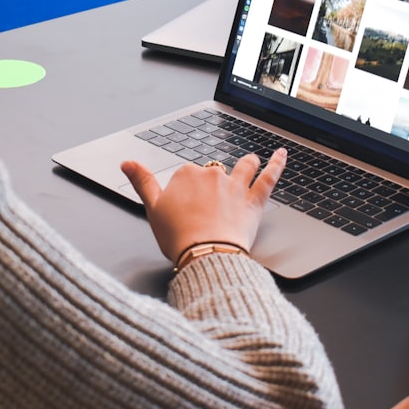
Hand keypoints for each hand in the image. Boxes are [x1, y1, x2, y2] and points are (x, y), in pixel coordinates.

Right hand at [120, 148, 285, 263]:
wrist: (205, 254)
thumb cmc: (178, 236)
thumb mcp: (151, 209)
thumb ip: (141, 182)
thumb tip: (127, 163)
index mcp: (186, 174)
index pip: (187, 175)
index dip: (186, 190)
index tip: (184, 206)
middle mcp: (212, 175)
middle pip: (213, 173)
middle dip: (214, 183)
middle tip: (210, 204)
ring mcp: (235, 186)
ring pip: (243, 167)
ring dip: (247, 162)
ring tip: (251, 160)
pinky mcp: (254, 200)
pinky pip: (269, 177)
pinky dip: (277, 163)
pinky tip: (282, 154)